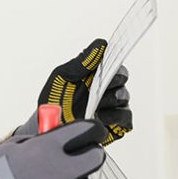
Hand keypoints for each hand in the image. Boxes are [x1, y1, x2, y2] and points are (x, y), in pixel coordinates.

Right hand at [0, 120, 106, 178]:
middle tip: (82, 159)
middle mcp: (60, 171)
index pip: (85, 130)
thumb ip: (39, 141)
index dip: (91, 130)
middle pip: (96, 158)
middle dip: (90, 156)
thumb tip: (57, 136)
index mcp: (47, 149)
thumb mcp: (12, 149)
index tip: (93, 132)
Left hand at [17, 38, 131, 145]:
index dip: (112, 58)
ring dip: (111, 99)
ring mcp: (112, 106)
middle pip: (122, 74)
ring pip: (124, 95)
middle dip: (113, 78)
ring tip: (95, 106)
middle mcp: (106, 87)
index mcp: (94, 73)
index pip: (111, 59)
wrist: (50, 133)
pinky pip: (126, 115)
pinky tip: (100, 118)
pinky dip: (115, 115)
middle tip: (99, 85)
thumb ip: (80, 62)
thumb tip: (100, 45)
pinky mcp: (117, 125)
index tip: (107, 60)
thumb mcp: (61, 78)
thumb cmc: (54, 104)